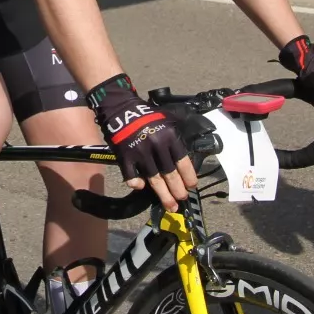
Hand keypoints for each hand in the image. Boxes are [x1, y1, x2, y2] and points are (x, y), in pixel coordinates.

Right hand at [87, 74, 197, 209]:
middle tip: (182, 199)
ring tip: (170, 205)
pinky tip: (141, 188)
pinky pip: (132, 176)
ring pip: (154, 179)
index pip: (183, 162)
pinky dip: (136, 184)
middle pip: (170, 174)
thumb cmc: (146, 115)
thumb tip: (186, 160)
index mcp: (169, 136)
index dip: (189, 176)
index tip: (192, 186)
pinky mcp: (125, 157)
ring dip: (163, 194)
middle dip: (178, 190)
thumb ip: (176, 139)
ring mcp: (140, 153)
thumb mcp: (168, 120)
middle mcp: (156, 146)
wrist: (121, 108)